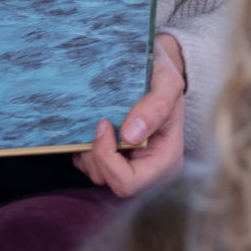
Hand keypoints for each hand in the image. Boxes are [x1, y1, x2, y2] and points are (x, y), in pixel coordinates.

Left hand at [74, 34, 185, 197]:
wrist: (154, 68)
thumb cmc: (162, 74)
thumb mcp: (167, 81)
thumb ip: (156, 106)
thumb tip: (130, 135)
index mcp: (166, 160)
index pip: (129, 182)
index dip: (108, 158)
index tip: (104, 123)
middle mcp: (149, 170)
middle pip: (109, 181)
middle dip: (95, 154)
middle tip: (98, 122)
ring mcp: (131, 166)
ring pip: (96, 175)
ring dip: (88, 150)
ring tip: (96, 122)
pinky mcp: (115, 160)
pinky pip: (89, 166)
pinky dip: (83, 148)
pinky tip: (92, 127)